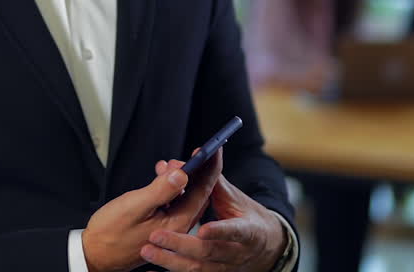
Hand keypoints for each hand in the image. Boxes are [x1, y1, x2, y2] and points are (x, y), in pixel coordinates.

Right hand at [82, 147, 222, 271]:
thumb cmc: (111, 233)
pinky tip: (159, 179)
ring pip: (185, 197)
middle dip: (193, 171)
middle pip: (197, 193)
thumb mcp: (135, 206)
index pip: (203, 190)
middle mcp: (179, 226)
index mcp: (178, 222)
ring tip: (164, 167)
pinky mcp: (162, 225)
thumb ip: (160, 190)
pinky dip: (169, 188)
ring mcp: (171, 226)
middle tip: (180, 157)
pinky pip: (174, 203)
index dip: (209, 167)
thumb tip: (182, 174)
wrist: (95, 254)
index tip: (213, 149)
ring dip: (178, 178)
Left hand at [140, 171, 286, 271]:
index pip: (235, 231)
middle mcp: (237, 253)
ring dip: (171, 261)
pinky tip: (151, 270)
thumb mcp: (236, 199)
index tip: (202, 229)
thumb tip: (197, 154)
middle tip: (156, 235)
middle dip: (181, 244)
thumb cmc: (246, 216)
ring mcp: (224, 267)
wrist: (265, 248)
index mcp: (248, 231)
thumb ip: (214, 180)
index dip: (220, 231)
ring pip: (197, 268)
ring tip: (148, 250)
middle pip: (208, 252)